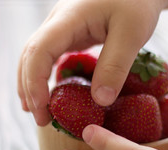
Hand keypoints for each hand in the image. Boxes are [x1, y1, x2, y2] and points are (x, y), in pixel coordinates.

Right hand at [17, 0, 163, 125]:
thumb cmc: (137, 1)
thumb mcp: (132, 32)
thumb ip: (115, 65)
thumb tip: (99, 102)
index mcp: (69, 17)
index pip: (39, 49)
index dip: (35, 81)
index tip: (43, 109)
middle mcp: (58, 21)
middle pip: (30, 55)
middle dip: (30, 88)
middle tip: (41, 119)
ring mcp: (61, 27)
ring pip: (35, 56)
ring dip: (32, 83)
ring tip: (37, 111)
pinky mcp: (69, 33)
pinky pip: (49, 55)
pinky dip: (44, 76)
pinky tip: (50, 92)